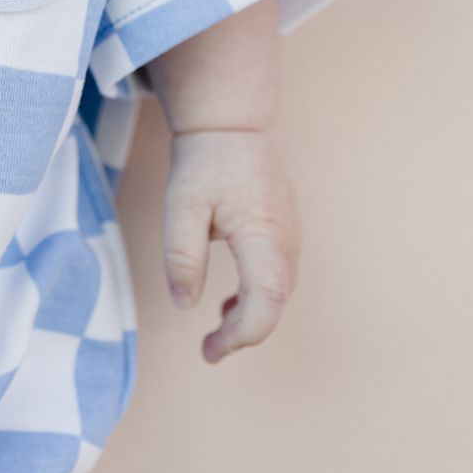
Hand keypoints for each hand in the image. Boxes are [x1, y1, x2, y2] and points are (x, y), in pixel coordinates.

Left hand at [163, 129, 300, 363]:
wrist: (231, 123)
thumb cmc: (206, 161)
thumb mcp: (182, 206)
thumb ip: (183, 255)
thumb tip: (186, 303)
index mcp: (263, 234)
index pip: (266, 300)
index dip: (243, 333)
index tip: (213, 348)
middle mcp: (287, 239)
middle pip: (275, 303)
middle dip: (244, 333)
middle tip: (208, 349)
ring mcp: (291, 235)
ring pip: (279, 292)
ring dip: (251, 316)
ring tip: (215, 332)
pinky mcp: (284, 231)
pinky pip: (277, 275)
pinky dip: (256, 297)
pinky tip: (228, 305)